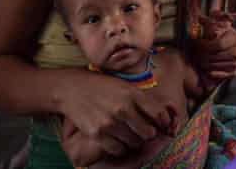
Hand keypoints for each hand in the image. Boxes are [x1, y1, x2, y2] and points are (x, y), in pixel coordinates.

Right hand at [58, 72, 177, 160]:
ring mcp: (109, 122)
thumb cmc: (102, 87)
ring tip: (128, 135)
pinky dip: (119, 148)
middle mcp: (123, 108)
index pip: (159, 114)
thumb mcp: (124, 86)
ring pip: (134, 143)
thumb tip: (163, 115)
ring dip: (133, 142)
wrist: (72, 89)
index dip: (164, 122)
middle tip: (143, 132)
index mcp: (132, 94)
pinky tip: (116, 140)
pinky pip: (118, 149)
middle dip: (148, 134)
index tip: (162, 125)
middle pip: (149, 133)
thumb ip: (142, 98)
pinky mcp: (97, 133)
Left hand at [191, 12, 235, 80]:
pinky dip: (214, 74)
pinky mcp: (234, 72)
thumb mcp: (216, 23)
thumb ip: (210, 19)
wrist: (226, 45)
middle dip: (203, 55)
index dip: (205, 45)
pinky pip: (223, 75)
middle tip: (194, 53)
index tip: (195, 43)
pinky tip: (207, 70)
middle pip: (217, 56)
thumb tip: (201, 18)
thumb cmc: (218, 33)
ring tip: (197, 59)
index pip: (219, 45)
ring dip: (205, 64)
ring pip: (218, 66)